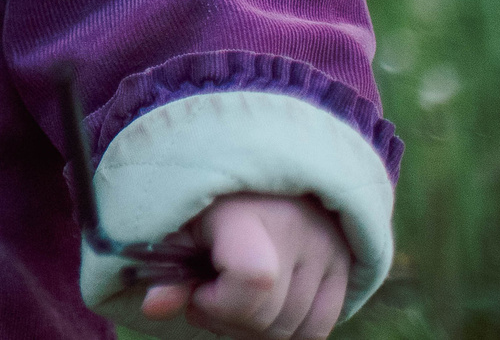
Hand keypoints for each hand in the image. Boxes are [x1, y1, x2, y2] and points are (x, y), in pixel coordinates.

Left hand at [140, 194, 352, 337]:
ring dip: (257, 330)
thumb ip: (167, 271)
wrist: (262, 176)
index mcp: (249, 214)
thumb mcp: (180, 229)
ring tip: (235, 300)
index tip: (199, 291)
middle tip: (209, 299)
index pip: (253, 278)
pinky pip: (319, 328)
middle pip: (270, 316)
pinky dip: (289, 331)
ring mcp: (328, 249)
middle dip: (230, 322)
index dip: (220, 303)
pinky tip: (264, 308)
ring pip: (295, 329)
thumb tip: (153, 309)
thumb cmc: (211, 203)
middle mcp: (298, 230)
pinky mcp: (346, 265)